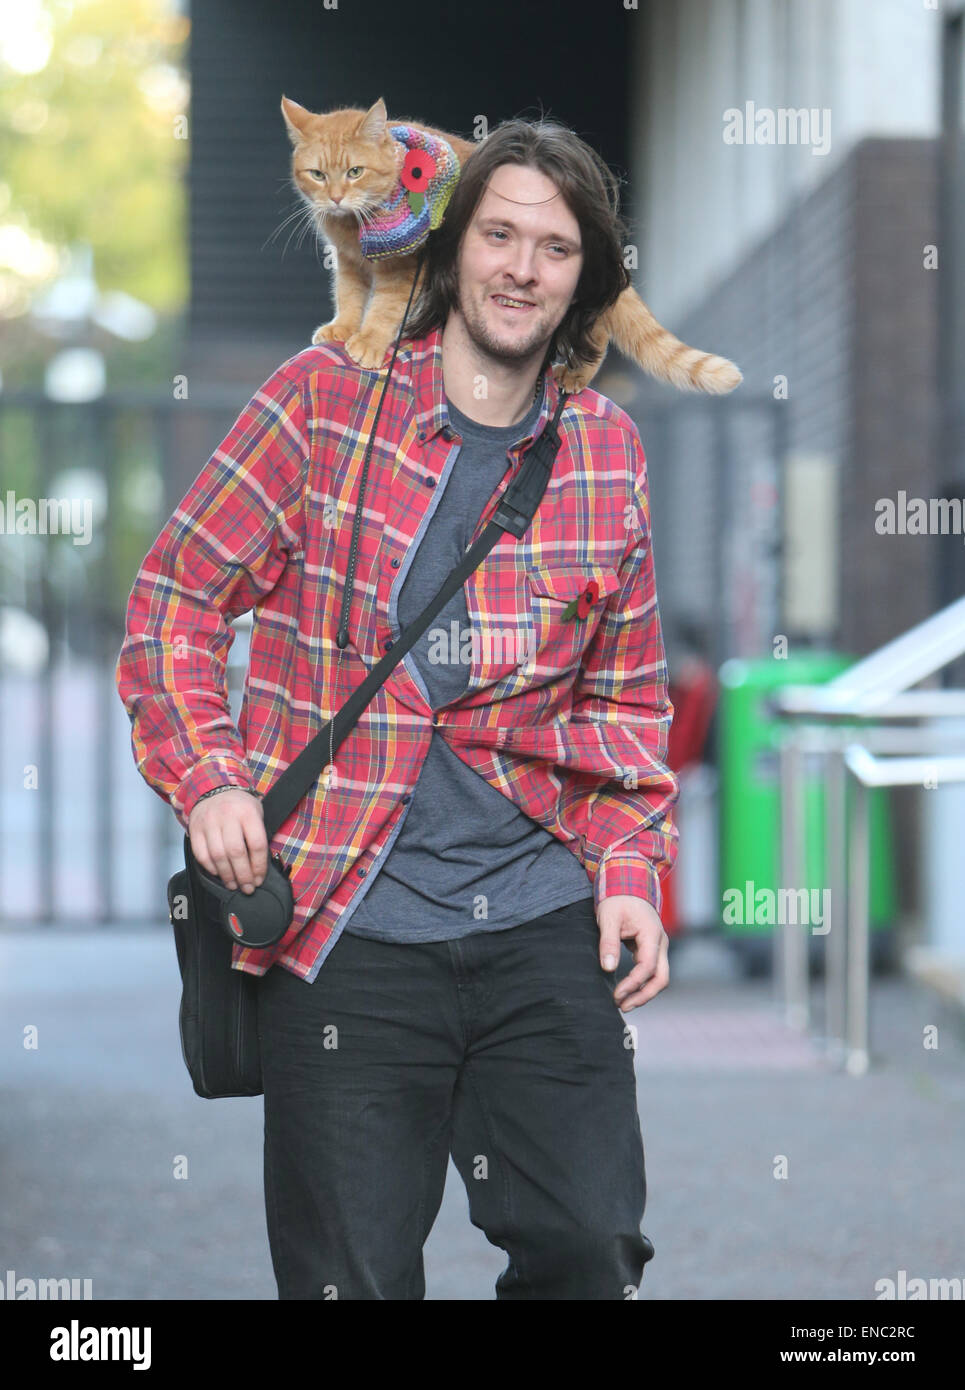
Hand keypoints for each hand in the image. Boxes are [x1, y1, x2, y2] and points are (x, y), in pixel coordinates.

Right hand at [187, 789, 267, 894]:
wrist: (213, 788)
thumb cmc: (239, 806)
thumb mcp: (256, 812)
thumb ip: (258, 836)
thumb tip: (259, 867)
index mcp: (248, 812)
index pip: (257, 844)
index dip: (259, 866)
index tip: (259, 879)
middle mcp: (227, 816)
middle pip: (236, 853)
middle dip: (243, 875)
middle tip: (247, 888)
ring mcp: (209, 822)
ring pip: (218, 856)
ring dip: (227, 875)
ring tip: (234, 885)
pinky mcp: (195, 828)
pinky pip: (201, 854)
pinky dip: (210, 867)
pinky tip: (218, 873)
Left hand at [597, 895, 669, 1011]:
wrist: (627, 884)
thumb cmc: (617, 899)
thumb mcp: (608, 918)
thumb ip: (608, 942)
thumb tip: (608, 968)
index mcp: (652, 934)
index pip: (647, 967)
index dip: (633, 984)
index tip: (616, 995)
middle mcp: (660, 942)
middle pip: (661, 978)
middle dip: (644, 996)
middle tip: (622, 1006)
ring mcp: (658, 946)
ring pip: (659, 977)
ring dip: (643, 992)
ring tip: (622, 1003)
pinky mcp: (651, 949)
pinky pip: (651, 971)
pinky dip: (641, 983)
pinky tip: (626, 991)